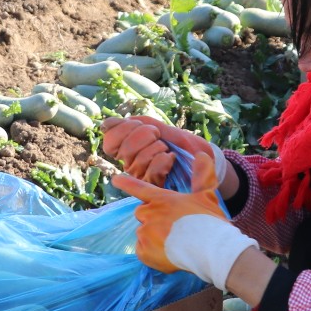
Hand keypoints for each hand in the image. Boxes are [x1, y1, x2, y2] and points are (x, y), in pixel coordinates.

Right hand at [101, 115, 229, 191]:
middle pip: (124, 149)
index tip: (147, 128)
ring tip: (167, 151)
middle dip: (145, 137)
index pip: (110, 140)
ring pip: (137, 160)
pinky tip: (171, 159)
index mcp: (129, 148)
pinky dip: (163, 160)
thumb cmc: (183, 145)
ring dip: (157, 149)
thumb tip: (106, 123)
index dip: (126, 130)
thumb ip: (137, 124)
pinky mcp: (153, 187)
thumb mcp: (162, 128)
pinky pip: (150, 171)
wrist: (205, 159)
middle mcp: (131, 164)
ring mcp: (141, 177)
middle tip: (159, 138)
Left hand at [114, 152, 257, 290]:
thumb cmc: (209, 222)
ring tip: (175, 244)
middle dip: (152, 219)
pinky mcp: (143, 251)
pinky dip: (152, 254)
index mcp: (162, 199)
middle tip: (172, 229)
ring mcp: (144, 232)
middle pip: (142, 213)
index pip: (141, 188)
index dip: (127, 184)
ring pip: (143, 233)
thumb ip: (203, 176)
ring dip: (153, 238)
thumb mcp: (207, 196)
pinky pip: (143, 251)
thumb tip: (202, 154)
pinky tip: (168, 255)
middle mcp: (149, 213)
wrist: (209, 249)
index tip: (115, 180)